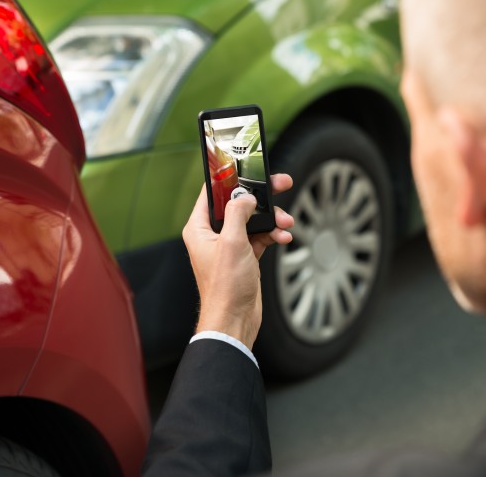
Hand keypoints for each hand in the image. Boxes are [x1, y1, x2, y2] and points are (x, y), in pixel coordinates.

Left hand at [182, 174, 294, 348]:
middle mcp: (212, 235)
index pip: (211, 193)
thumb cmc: (225, 287)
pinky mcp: (244, 257)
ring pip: (253, 220)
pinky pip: (261, 237)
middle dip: (261, 197)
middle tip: (280, 184)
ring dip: (271, 219)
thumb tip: (245, 197)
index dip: (228, 177)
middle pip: (238, 204)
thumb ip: (238, 213)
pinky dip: (272, 235)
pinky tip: (283, 237)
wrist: (235, 320)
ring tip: (286, 222)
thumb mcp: (231, 242)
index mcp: (199, 228)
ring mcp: (229, 246)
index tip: (244, 165)